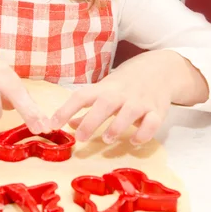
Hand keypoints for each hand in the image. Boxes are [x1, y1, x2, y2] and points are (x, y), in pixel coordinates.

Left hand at [50, 50, 207, 145]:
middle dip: (92, 121)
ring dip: (117, 126)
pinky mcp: (156, 110)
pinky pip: (152, 122)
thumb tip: (69, 124)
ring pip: (129, 112)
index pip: (81, 96)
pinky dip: (144, 132)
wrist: (158, 70)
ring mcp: (139, 102)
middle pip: (104, 104)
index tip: (51, 124)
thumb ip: (87, 110)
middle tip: (80, 138)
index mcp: (103, 89)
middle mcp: (120, 94)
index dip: (65, 109)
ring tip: (107, 140)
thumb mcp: (104, 92)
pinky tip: (134, 141)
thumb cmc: (124, 85)